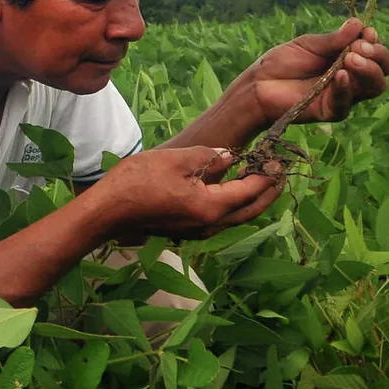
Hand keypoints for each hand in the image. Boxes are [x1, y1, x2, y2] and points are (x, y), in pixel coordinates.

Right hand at [97, 146, 283, 241]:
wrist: (107, 211)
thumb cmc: (138, 181)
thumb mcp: (177, 160)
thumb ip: (209, 157)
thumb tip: (231, 157)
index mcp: (211, 207)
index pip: (250, 190)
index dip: (267, 175)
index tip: (278, 160)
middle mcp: (210, 225)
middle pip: (250, 211)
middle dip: (268, 192)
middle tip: (280, 174)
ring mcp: (197, 231)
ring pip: (237, 218)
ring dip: (252, 200)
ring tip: (262, 180)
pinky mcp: (186, 231)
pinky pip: (221, 219)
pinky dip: (234, 205)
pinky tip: (231, 191)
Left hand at [238, 18, 388, 126]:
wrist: (258, 84)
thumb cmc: (282, 62)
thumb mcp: (309, 45)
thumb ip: (333, 39)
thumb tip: (359, 24)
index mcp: (348, 58)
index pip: (376, 53)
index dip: (375, 43)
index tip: (367, 33)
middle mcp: (352, 77)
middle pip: (382, 71)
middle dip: (377, 56)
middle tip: (359, 47)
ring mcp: (343, 95)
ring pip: (374, 87)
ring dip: (367, 70)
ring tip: (350, 58)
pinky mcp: (331, 110)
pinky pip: (347, 102)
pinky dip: (346, 88)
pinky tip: (341, 75)